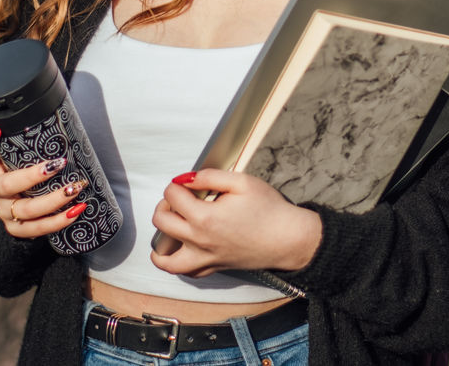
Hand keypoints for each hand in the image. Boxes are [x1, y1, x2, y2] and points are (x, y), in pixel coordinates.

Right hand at [0, 128, 88, 238]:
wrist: (17, 208)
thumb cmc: (24, 175)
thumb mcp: (20, 159)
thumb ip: (29, 144)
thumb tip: (58, 117)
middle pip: (8, 185)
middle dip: (33, 176)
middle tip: (58, 164)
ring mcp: (5, 212)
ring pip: (27, 210)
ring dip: (54, 200)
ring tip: (74, 189)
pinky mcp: (17, 229)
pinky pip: (38, 228)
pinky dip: (59, 221)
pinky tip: (76, 211)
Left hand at [149, 169, 321, 277]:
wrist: (288, 238)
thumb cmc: (269, 210)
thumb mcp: (242, 182)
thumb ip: (210, 176)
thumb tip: (186, 178)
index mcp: (205, 217)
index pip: (173, 196)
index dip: (176, 184)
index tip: (187, 182)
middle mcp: (200, 241)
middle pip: (162, 222)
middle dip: (165, 204)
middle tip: (179, 198)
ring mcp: (205, 258)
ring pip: (166, 258)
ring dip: (160, 241)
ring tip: (170, 226)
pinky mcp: (214, 267)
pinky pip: (186, 272)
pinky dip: (176, 263)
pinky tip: (182, 248)